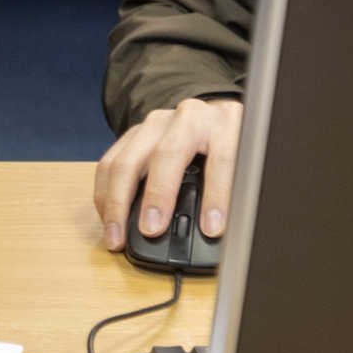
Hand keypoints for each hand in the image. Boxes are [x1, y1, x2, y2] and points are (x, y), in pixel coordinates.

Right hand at [93, 98, 243, 252]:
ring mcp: (156, 122)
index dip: (217, 195)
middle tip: (151, 230)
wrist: (215, 121)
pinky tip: (108, 217)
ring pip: (127, 160)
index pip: (221, 158)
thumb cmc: (233, 148)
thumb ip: (238, 190)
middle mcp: (189, 117)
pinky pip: (109, 162)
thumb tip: (222, 230)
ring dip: (116, 202)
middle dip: (157, 196)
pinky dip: (104, 194)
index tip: (212, 228)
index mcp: (226, 123)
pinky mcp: (134, 133)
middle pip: (165, 154)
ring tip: (116, 235)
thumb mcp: (247, 164)